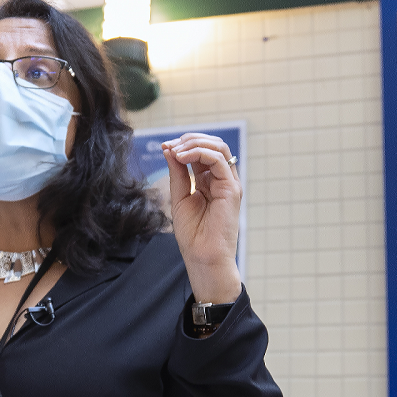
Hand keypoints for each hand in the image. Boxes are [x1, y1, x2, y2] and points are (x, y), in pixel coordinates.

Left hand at [161, 133, 242, 304]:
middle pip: (213, 145)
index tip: (164, 147)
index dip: (184, 144)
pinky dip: (199, 154)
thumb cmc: (192, 234)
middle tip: (170, 146)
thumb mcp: (179, 196)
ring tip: (175, 151)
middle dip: (189, 140)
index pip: (202, 151)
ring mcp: (229, 183)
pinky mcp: (232, 189)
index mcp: (209, 181)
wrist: (202, 257)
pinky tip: (182, 158)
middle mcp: (221, 179)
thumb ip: (178, 173)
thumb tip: (169, 149)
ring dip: (194, 144)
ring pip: (219, 148)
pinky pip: (219, 161)